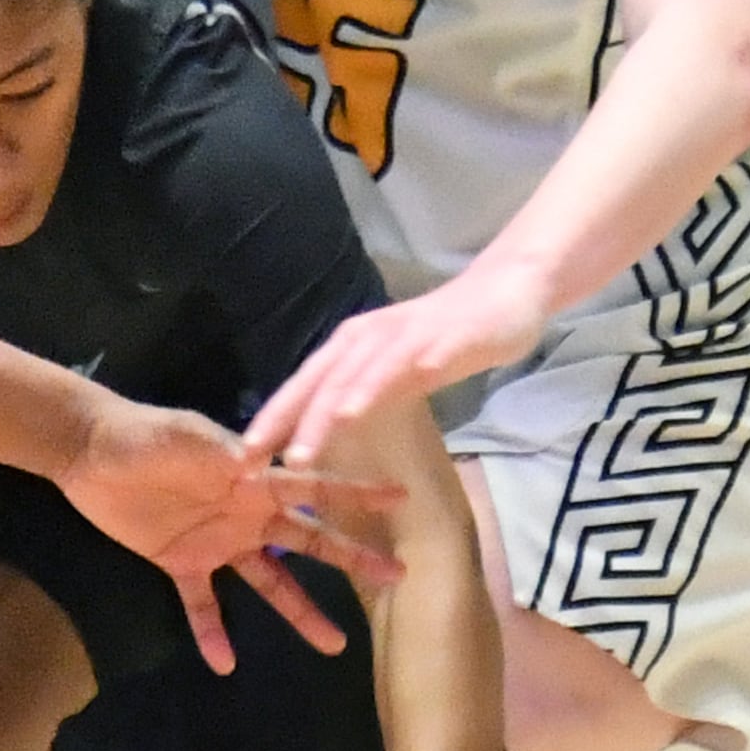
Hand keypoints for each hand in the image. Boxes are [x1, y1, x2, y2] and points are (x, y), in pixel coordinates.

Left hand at [58, 399, 401, 674]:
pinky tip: (225, 664)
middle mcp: (246, 514)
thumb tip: (265, 465)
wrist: (89, 450)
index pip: (314, 486)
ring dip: (300, 613)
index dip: (357, 492)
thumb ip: (226, 454)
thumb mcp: (188, 437)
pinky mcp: (179, 563)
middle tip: (395, 578)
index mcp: (253, 479)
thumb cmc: (144, 434)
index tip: (401, 497)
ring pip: (270, 583)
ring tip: (333, 645)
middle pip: (309, 541)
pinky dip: (212, 633)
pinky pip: (203, 605)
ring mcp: (217, 542)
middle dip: (352, 559)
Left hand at [247, 268, 544, 466]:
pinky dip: (404, 372)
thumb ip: (361, 395)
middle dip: (295, 420)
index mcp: (353, 347)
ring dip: (342, 403)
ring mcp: (408, 335)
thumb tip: (324, 432)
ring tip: (318, 437)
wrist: (503, 291)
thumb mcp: (393, 372)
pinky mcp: (446, 336)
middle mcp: (371, 337)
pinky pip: (421, 356)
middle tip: (268, 460)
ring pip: (365, 372)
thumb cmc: (443, 337)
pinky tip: (388, 395)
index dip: (274, 418)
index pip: (305, 385)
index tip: (246, 456)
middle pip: (325, 381)